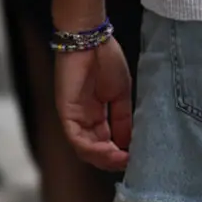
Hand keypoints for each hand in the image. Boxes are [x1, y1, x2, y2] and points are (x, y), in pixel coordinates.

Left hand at [55, 37, 132, 172]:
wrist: (90, 39)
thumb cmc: (106, 59)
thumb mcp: (121, 93)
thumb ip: (123, 119)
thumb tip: (129, 144)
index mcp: (97, 115)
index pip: (106, 143)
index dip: (119, 154)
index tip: (135, 158)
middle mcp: (85, 120)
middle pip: (95, 150)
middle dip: (112, 160)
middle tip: (129, 163)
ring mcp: (74, 117)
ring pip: (85, 149)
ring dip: (104, 158)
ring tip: (121, 159)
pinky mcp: (66, 113)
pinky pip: (76, 138)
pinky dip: (93, 149)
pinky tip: (109, 150)